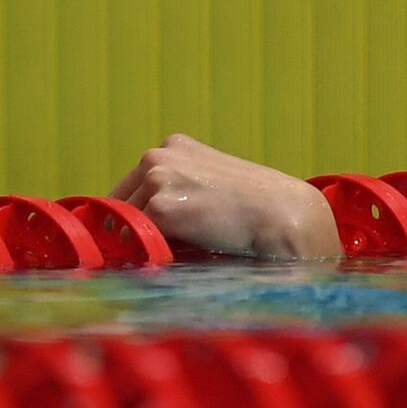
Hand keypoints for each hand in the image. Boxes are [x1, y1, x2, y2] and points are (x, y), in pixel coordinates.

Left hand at [111, 134, 342, 258]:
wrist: (284, 216)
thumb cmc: (256, 206)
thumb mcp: (213, 181)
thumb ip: (182, 188)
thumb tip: (147, 220)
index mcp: (173, 146)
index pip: (133, 183)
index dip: (131, 211)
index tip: (131, 232)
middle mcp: (159, 156)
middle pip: (122, 200)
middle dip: (128, 227)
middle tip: (137, 252)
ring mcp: (158, 180)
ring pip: (126, 221)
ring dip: (137, 242)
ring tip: (156, 258)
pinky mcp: (161, 209)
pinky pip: (137, 238)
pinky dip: (146, 252)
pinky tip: (163, 261)